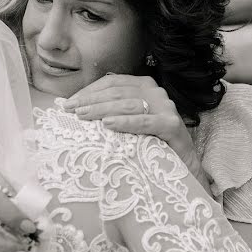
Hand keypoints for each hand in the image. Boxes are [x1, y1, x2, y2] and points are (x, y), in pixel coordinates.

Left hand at [61, 74, 204, 181]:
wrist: (182, 168)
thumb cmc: (149, 145)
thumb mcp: (127, 125)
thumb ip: (110, 112)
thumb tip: (76, 109)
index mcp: (143, 87)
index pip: (112, 83)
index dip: (89, 91)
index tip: (68, 103)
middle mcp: (155, 93)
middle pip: (118, 92)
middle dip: (91, 100)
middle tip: (71, 110)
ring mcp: (166, 108)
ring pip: (129, 103)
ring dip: (103, 109)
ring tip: (83, 116)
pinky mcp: (172, 125)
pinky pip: (146, 121)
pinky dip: (126, 122)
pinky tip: (108, 124)